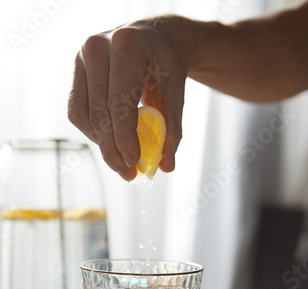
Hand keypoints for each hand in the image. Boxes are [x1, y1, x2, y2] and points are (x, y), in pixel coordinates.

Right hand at [67, 17, 186, 180]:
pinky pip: (77, 112)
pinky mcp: (75, 72)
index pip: (119, 102)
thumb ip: (172, 129)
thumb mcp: (175, 93)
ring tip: (121, 162)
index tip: (134, 163)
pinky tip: (110, 143)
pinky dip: (93, 133)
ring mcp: (81, 58)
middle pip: (99, 113)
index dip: (124, 137)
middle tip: (129, 174)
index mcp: (126, 45)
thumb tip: (166, 166)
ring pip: (83, 116)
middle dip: (113, 150)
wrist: (151, 39)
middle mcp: (97, 48)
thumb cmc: (165, 65)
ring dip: (101, 145)